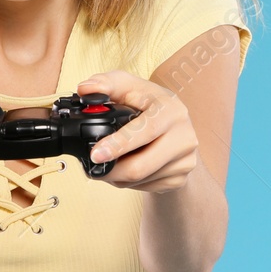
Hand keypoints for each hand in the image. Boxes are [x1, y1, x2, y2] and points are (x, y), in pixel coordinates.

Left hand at [73, 70, 198, 192]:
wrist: (177, 127)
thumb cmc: (150, 104)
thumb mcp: (130, 86)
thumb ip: (106, 83)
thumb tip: (85, 89)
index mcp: (172, 110)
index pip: (145, 131)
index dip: (118, 144)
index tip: (96, 154)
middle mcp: (184, 137)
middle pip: (141, 166)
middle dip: (111, 170)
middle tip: (93, 167)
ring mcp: (185, 161)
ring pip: (140, 180)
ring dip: (118, 176)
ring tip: (112, 162)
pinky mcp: (180, 178)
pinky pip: (146, 187)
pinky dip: (129, 182)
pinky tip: (127, 167)